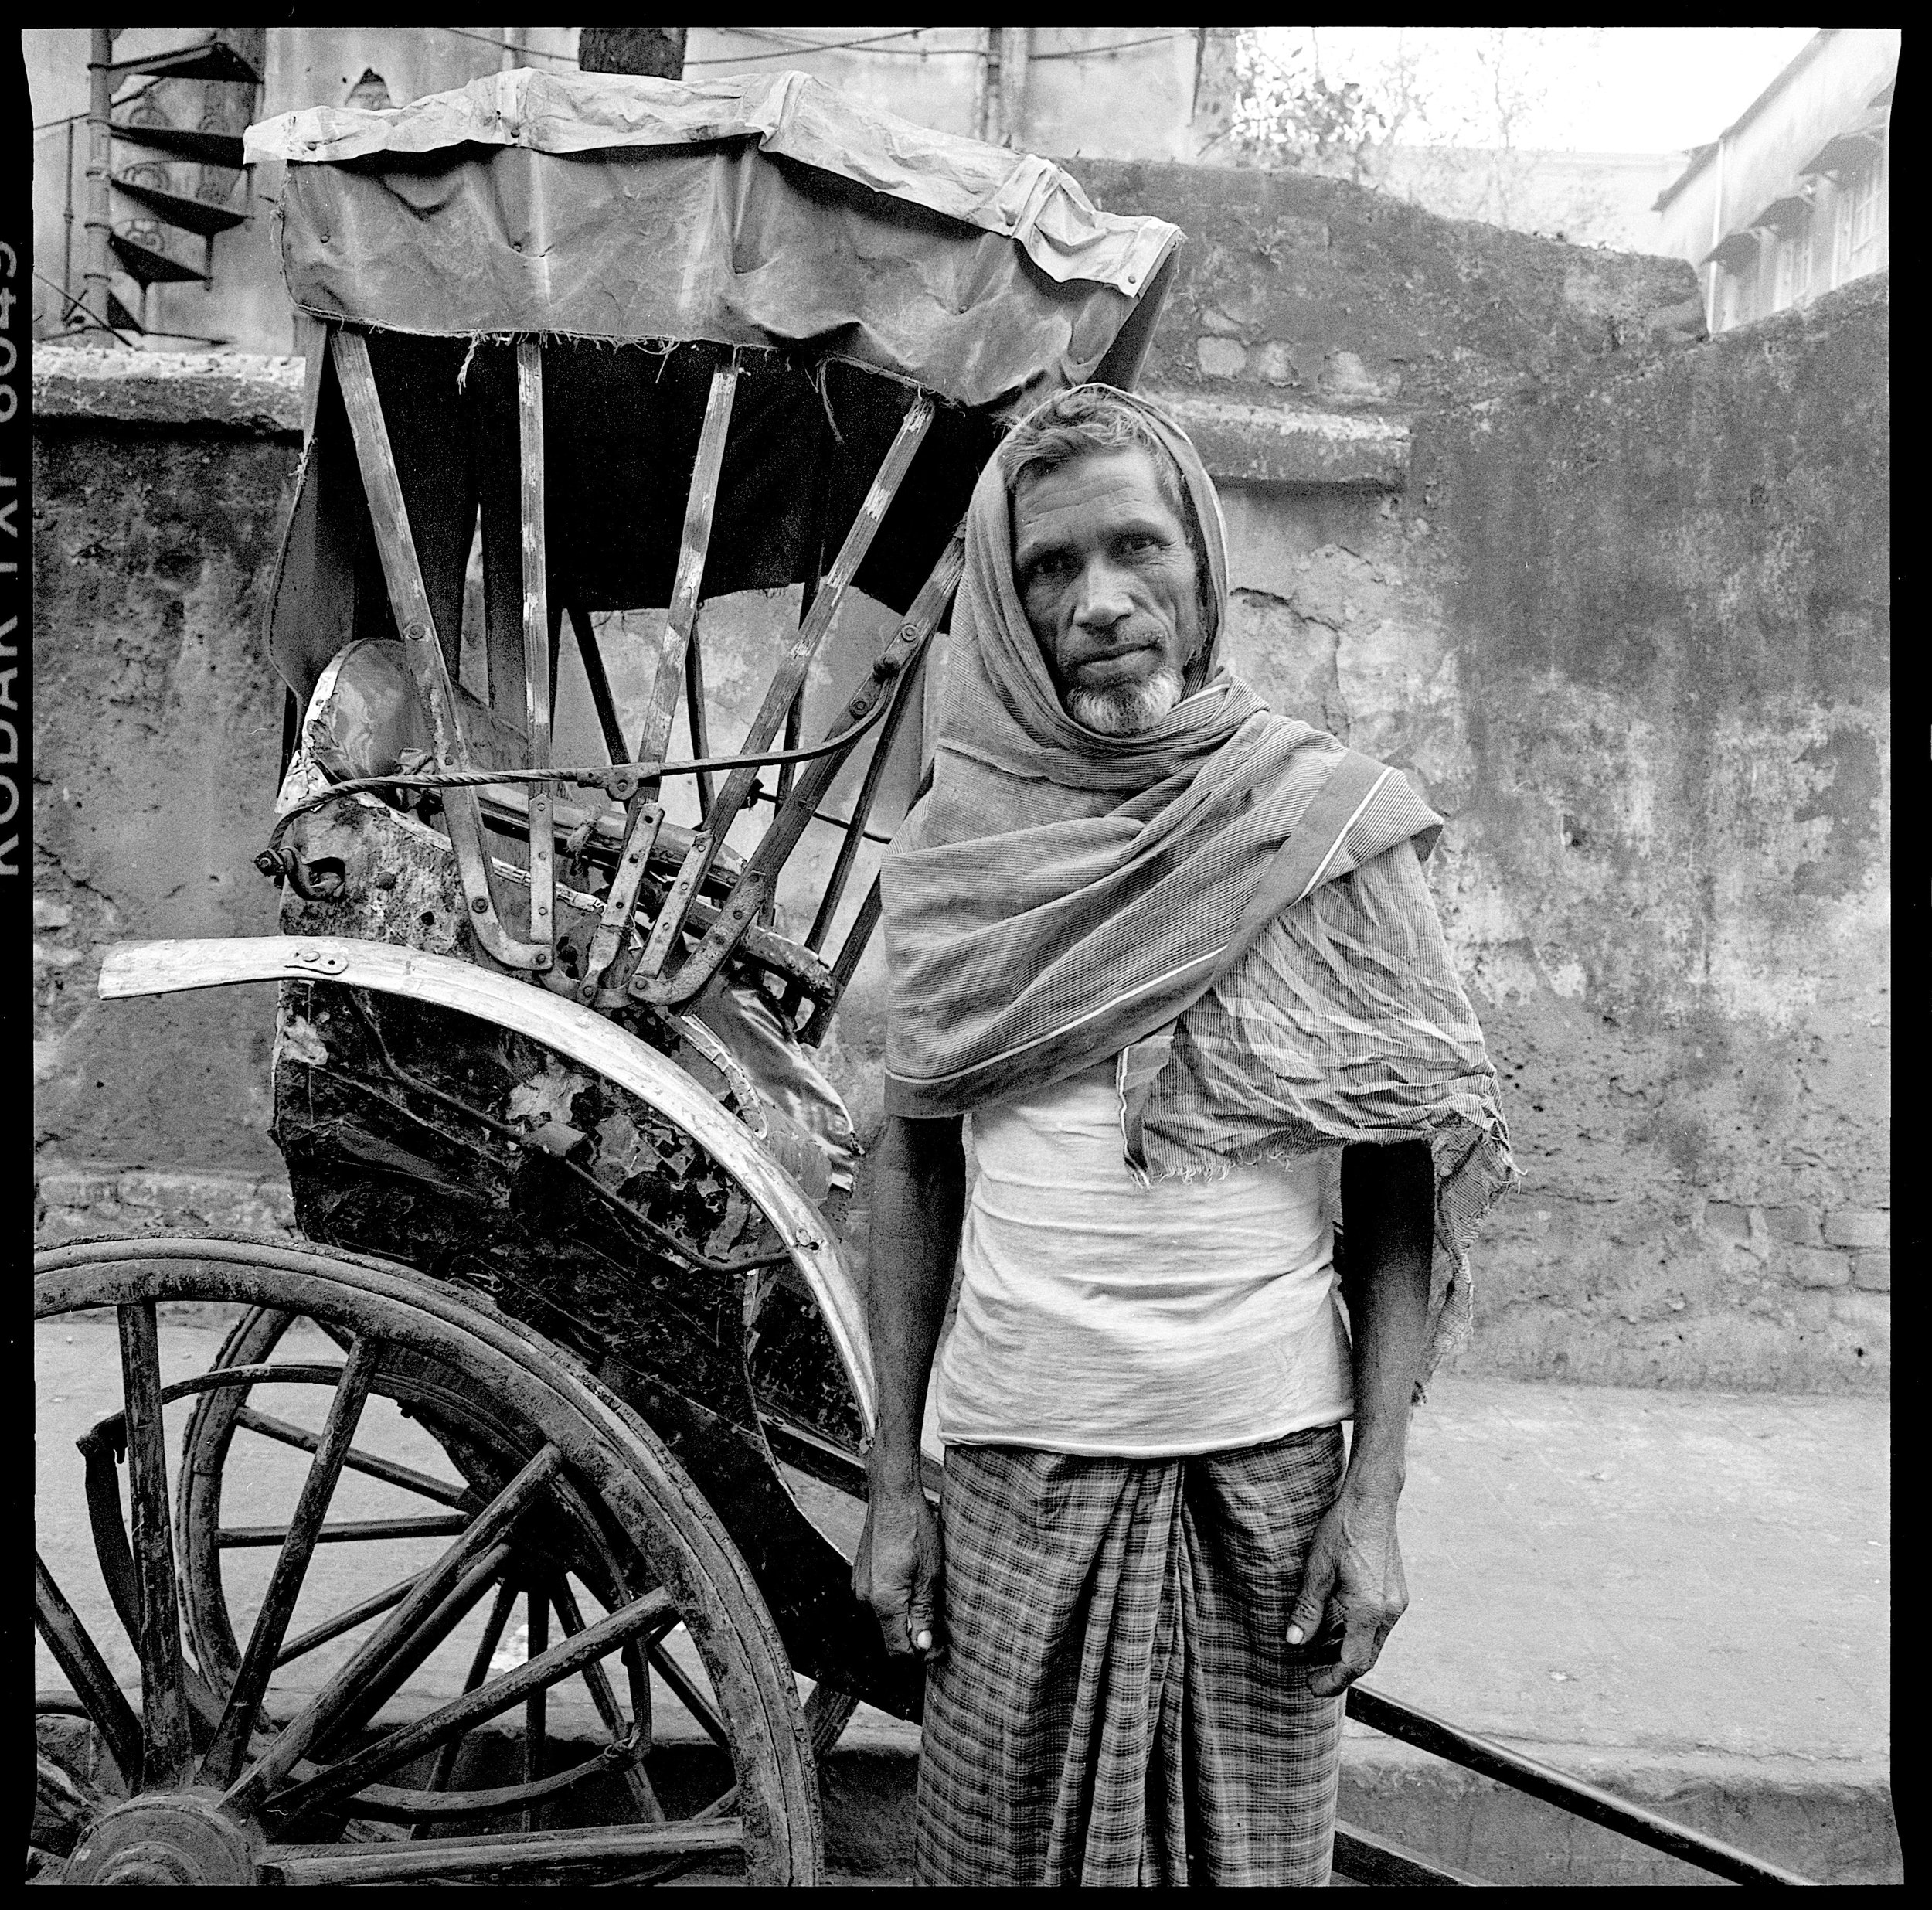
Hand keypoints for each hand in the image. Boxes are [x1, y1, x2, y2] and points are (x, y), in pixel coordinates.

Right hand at [852, 1471, 944, 1662]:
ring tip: (929, 1599)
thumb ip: (923, 1613)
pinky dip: (896, 1600)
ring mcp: (861, 1584)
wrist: (893, 1495)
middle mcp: (865, 1597)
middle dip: (914, 1635)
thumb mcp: (929, 1574)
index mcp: (883, 1601)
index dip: (921, 1653)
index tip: (939, 1647)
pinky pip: (879, 1599)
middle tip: (940, 1624)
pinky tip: (914, 1584)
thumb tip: (923, 1645)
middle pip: (890, 1634)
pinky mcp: (862, 1573)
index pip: (898, 1648)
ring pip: (885, 1617)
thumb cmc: (914, 1528)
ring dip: (906, 1617)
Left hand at [1286, 1484, 1407, 1698]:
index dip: (1332, 1680)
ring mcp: (1396, 1603)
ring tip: (1317, 1649)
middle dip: (1339, 1670)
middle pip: (1366, 1658)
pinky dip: (1357, 1633)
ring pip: (1373, 1642)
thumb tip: (1294, 1643)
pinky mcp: (1397, 1593)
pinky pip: (1378, 1625)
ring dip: (1348, 1651)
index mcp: (1369, 1609)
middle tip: (1311, 1673)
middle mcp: (1388, 1611)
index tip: (1311, 1685)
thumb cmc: (1342, 1530)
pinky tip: (1336, 1624)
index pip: (1353, 1663)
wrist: (1372, 1500)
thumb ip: (1307, 1609)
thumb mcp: (1317, 1569)